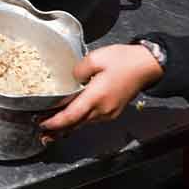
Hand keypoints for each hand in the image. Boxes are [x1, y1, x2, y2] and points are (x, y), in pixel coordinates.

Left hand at [40, 44, 162, 133]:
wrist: (146, 66)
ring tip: (52, 128)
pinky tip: (72, 119)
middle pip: (76, 124)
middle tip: (42, 131)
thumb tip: (72, 79)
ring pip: (84, 123)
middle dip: (58, 129)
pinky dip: (79, 121)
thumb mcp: (96, 57)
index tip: (42, 123)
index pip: (71, 115)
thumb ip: (79, 70)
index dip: (55, 122)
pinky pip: (92, 120)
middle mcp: (102, 110)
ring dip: (68, 126)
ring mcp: (109, 113)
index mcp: (96, 97)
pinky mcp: (113, 112)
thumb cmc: (123, 60)